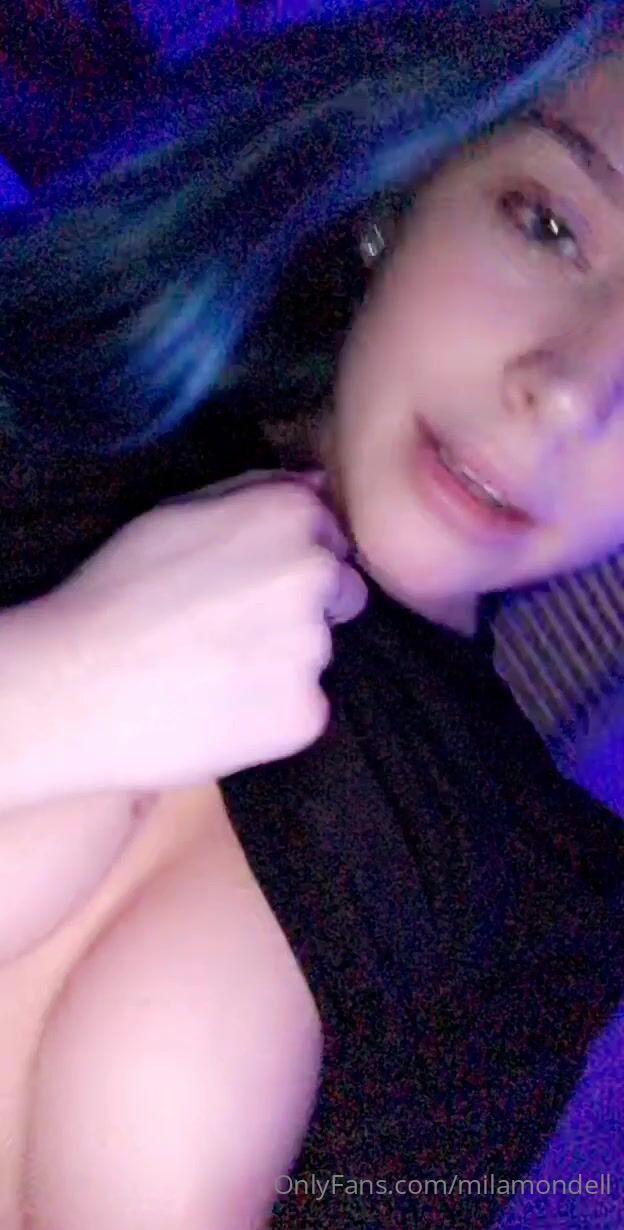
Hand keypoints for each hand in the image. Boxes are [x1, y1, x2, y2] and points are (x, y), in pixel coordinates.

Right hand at [3, 475, 365, 804]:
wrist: (78, 685)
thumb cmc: (116, 589)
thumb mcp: (176, 512)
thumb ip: (255, 491)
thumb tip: (318, 483)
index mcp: (290, 516)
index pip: (330, 535)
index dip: (289, 559)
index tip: (247, 580)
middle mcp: (317, 575)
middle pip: (339, 594)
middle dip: (304, 607)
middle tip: (232, 628)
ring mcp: (315, 648)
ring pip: (316, 654)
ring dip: (283, 661)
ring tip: (213, 670)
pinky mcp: (306, 713)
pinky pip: (303, 709)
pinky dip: (272, 713)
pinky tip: (219, 708)